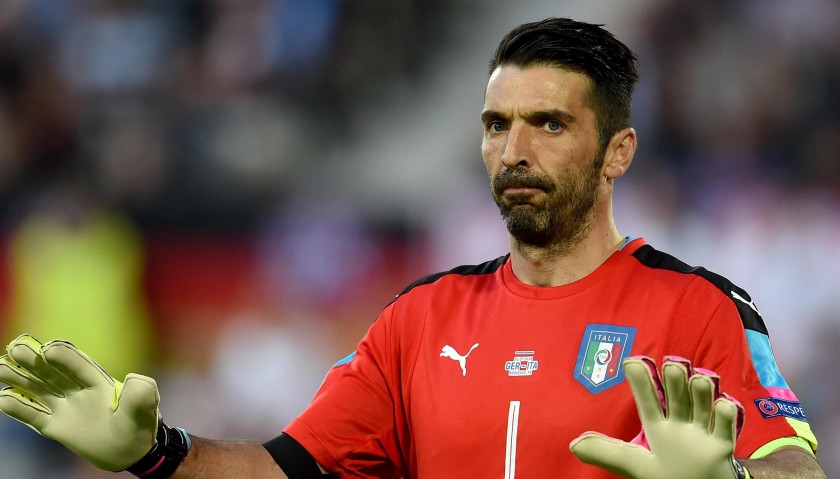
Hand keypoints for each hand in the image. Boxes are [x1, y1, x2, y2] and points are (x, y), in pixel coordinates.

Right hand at [0, 334, 159, 470]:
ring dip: (20, 379)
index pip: (79, 366)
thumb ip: (142, 392)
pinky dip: (19, 409)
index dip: (65, 357)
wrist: (132, 452)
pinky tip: (3, 399)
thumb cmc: (140, 426)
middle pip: (53, 373)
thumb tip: (133, 377)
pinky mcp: (57, 427)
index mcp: (100, 383)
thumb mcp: (146, 407)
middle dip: (35, 361)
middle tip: (16, 348)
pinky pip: (35, 416)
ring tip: (1, 366)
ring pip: (39, 390)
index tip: (49, 349)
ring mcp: (66, 408)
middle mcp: (79, 392)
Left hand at [570, 356, 745, 478]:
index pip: (646, 400)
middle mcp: (680, 424)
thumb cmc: (667, 476)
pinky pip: (726, 426)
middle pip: (677, 395)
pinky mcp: (722, 446)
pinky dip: (726, 413)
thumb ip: (607, 453)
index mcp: (658, 427)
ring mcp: (701, 432)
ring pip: (702, 403)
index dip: (640, 381)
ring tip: (697, 380)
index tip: (631, 361)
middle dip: (675, 379)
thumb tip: (573, 444)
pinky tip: (723, 404)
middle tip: (672, 365)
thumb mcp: (635, 465)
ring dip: (701, 390)